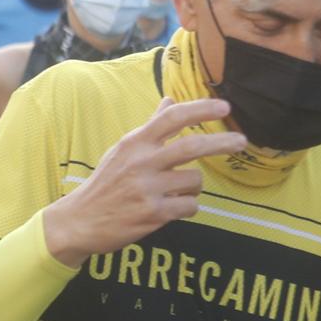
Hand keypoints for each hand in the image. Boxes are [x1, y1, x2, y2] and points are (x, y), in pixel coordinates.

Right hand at [42, 97, 241, 267]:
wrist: (79, 221)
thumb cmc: (105, 183)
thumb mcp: (122, 151)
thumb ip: (150, 127)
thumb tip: (170, 100)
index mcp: (134, 143)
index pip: (171, 118)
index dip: (201, 110)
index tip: (224, 108)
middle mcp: (141, 162)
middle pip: (192, 146)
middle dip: (222, 142)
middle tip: (241, 142)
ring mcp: (147, 188)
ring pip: (194, 181)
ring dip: (192, 188)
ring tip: (174, 193)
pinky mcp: (154, 213)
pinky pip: (190, 206)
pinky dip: (186, 208)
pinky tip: (170, 209)